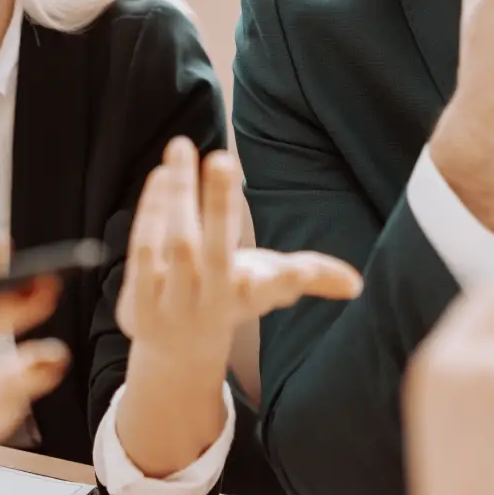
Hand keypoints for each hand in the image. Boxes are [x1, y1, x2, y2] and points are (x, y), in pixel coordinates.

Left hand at [113, 138, 360, 476]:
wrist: (176, 349)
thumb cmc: (231, 297)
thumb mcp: (270, 288)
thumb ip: (313, 277)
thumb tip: (356, 283)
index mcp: (249, 298)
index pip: (270, 291)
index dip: (286, 281)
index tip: (295, 269)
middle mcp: (211, 302)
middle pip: (215, 254)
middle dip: (219, 207)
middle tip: (222, 158)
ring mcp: (172, 301)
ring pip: (175, 244)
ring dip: (178, 195)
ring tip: (181, 145)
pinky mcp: (137, 298)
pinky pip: (144, 249)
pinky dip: (152, 210)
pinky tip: (161, 174)